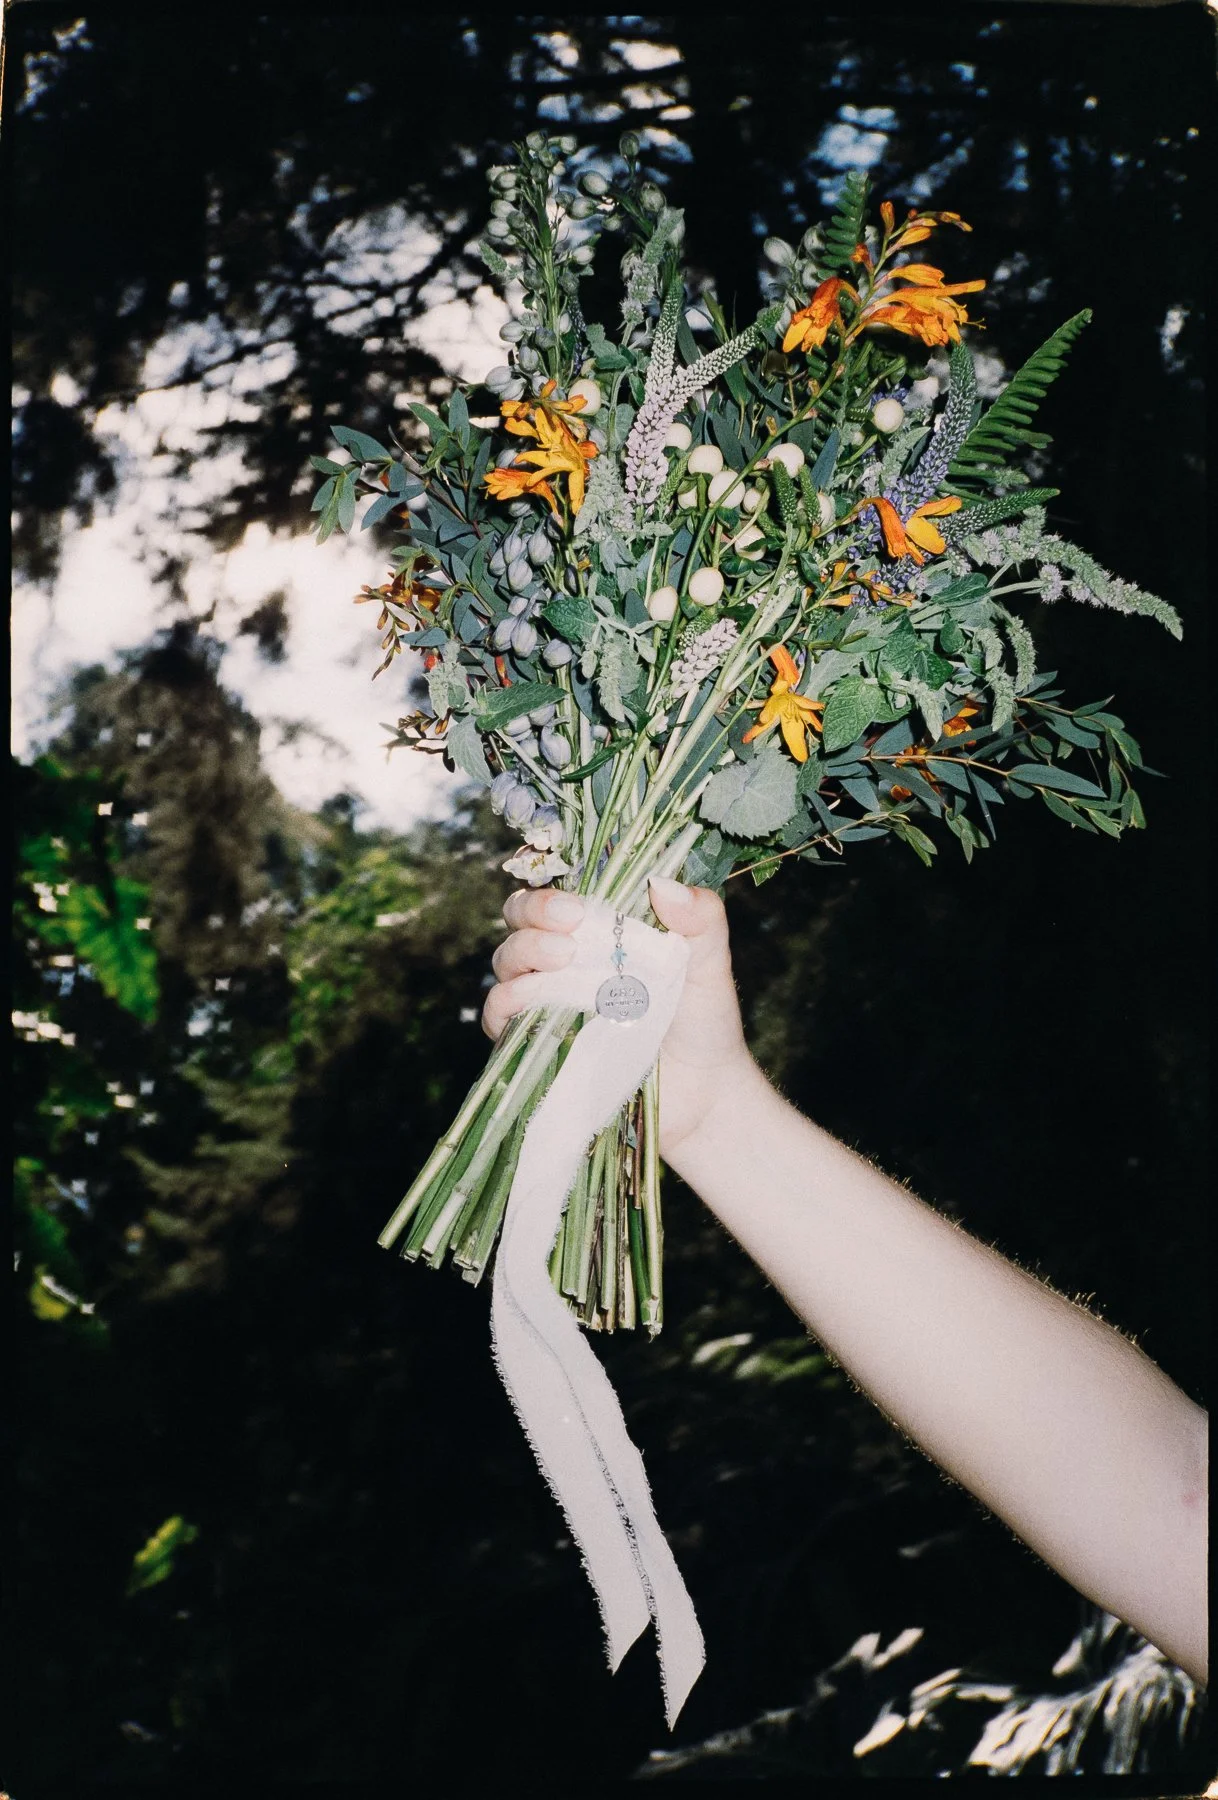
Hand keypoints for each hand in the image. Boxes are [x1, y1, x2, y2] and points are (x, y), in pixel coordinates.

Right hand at [481, 876, 752, 1159]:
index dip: (554, 890)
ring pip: (507, 962)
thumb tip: (663, 883)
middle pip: (518, 918)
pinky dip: (506, 1003)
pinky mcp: (536, 1040)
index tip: (578, 905)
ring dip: (523, 952)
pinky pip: (500, 1016)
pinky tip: (530, 1001)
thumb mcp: (710, 963)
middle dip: (532, 912)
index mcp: (601, 929)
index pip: (556, 892)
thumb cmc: (703, 1021)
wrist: (701, 1093)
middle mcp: (565, 959)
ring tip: (561, 959)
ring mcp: (547, 999)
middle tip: (568, 925)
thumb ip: (700, 918)